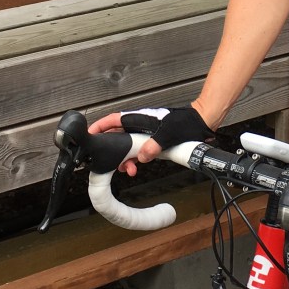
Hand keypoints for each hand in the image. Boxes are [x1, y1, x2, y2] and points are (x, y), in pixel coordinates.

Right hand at [88, 105, 214, 174]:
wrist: (199, 123)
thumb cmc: (184, 123)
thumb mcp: (169, 134)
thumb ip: (154, 145)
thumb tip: (142, 156)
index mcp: (139, 118)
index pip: (112, 120)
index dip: (99, 127)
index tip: (89, 135)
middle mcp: (138, 125)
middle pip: (116, 136)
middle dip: (112, 151)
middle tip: (111, 163)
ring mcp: (144, 133)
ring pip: (126, 146)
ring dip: (124, 158)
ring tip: (128, 170)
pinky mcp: (150, 141)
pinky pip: (136, 151)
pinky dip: (133, 160)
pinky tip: (135, 167)